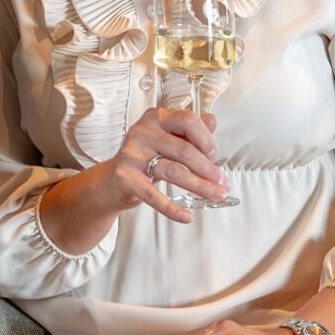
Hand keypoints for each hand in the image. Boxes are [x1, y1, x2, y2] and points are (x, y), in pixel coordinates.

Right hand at [98, 106, 229, 224]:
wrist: (112, 179)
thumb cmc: (145, 157)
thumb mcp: (168, 139)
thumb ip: (189, 130)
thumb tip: (211, 120)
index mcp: (156, 118)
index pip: (188, 121)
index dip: (206, 139)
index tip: (214, 155)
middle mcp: (142, 132)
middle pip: (184, 150)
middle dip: (208, 170)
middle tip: (222, 183)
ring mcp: (132, 154)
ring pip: (173, 171)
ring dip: (199, 186)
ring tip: (215, 195)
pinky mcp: (125, 177)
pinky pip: (153, 195)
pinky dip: (172, 208)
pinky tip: (185, 216)